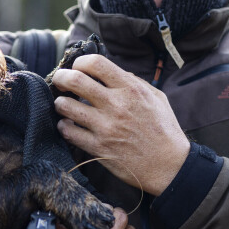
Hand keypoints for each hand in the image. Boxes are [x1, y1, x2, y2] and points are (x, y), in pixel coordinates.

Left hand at [49, 54, 189, 195]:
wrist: (169, 166)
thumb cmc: (164, 130)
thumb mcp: (156, 98)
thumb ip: (134, 82)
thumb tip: (111, 73)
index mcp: (131, 89)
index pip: (96, 63)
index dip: (80, 62)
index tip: (77, 67)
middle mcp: (116, 105)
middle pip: (75, 80)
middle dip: (61, 78)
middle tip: (59, 82)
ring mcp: (105, 127)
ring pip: (65, 106)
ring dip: (60, 103)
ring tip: (63, 105)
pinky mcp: (98, 148)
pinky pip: (68, 132)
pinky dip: (64, 126)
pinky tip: (69, 125)